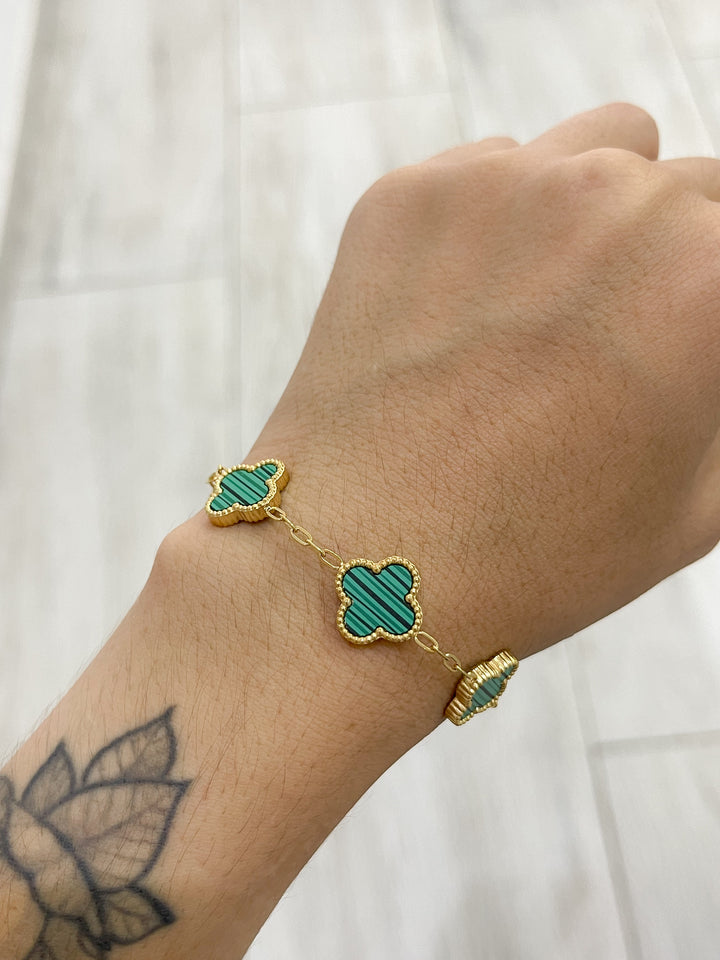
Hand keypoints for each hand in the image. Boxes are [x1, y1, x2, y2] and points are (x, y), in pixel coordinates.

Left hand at [245, 102, 719, 663]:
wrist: (367, 564)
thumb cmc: (540, 555)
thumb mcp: (701, 502)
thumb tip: (701, 338)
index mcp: (708, 275)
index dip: (707, 301)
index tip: (675, 339)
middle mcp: (613, 201)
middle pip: (680, 187)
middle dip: (664, 254)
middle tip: (609, 339)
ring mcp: (500, 184)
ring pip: (592, 150)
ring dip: (593, 210)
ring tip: (545, 311)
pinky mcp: (409, 196)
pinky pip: (489, 174)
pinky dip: (495, 226)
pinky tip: (463, 313)